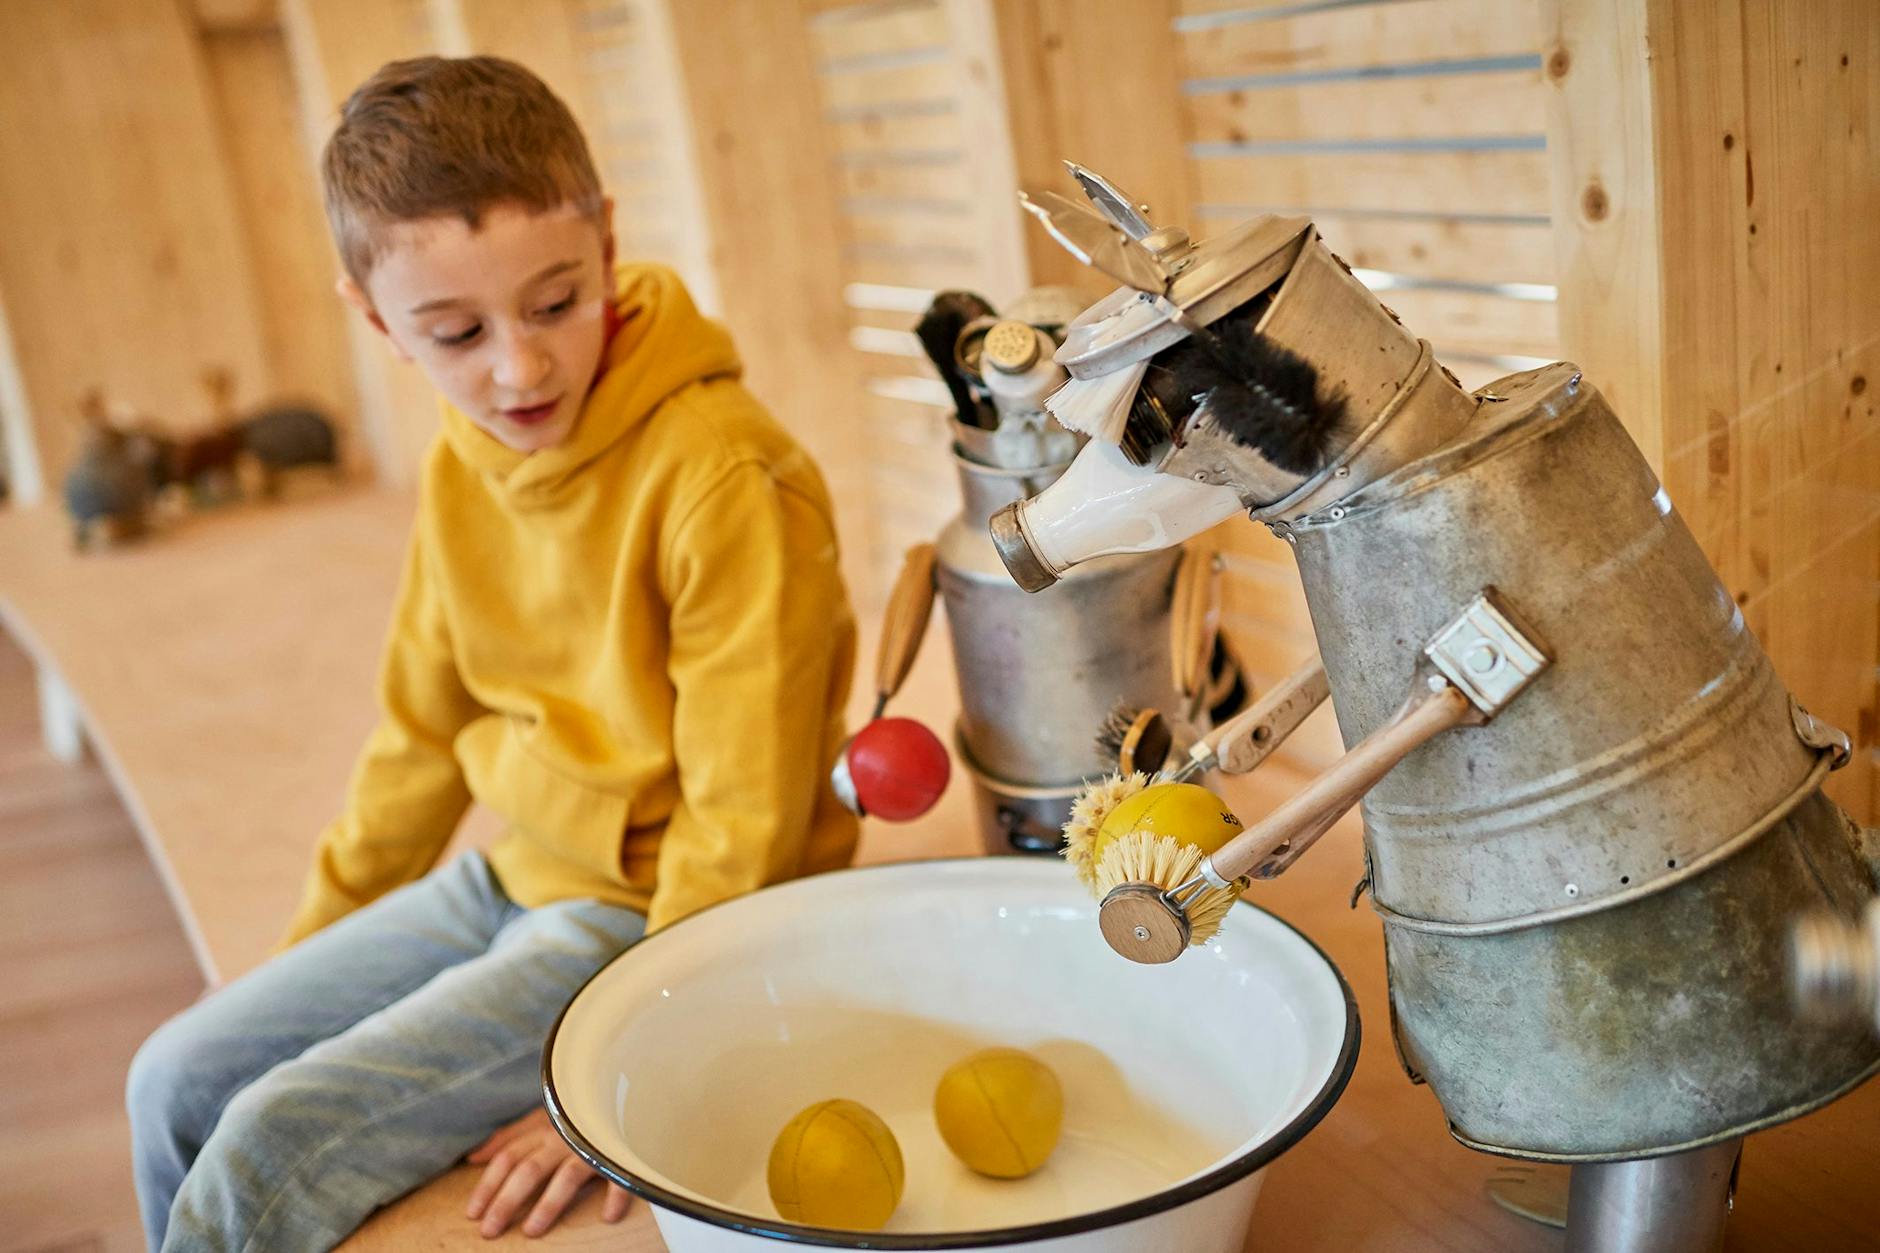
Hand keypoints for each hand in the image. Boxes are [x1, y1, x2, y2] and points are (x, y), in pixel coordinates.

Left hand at [465, 1107, 631, 1237]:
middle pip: (529, 1170)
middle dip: (506, 1201)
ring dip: (548, 1203)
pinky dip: (616, 1194)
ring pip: (567, 1175)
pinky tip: (609, 1216)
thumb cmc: (579, 1108)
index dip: (488, 1185)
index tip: (472, 1214)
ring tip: (532, 1231)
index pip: (508, 1157)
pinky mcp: (621, 1152)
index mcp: (544, 1129)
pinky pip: (620, 1174)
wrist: (625, 1088)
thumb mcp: (542, 1117)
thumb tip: (474, 1157)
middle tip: (490, 1230)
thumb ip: (510, 1137)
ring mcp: (591, 1145)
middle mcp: (563, 1137)